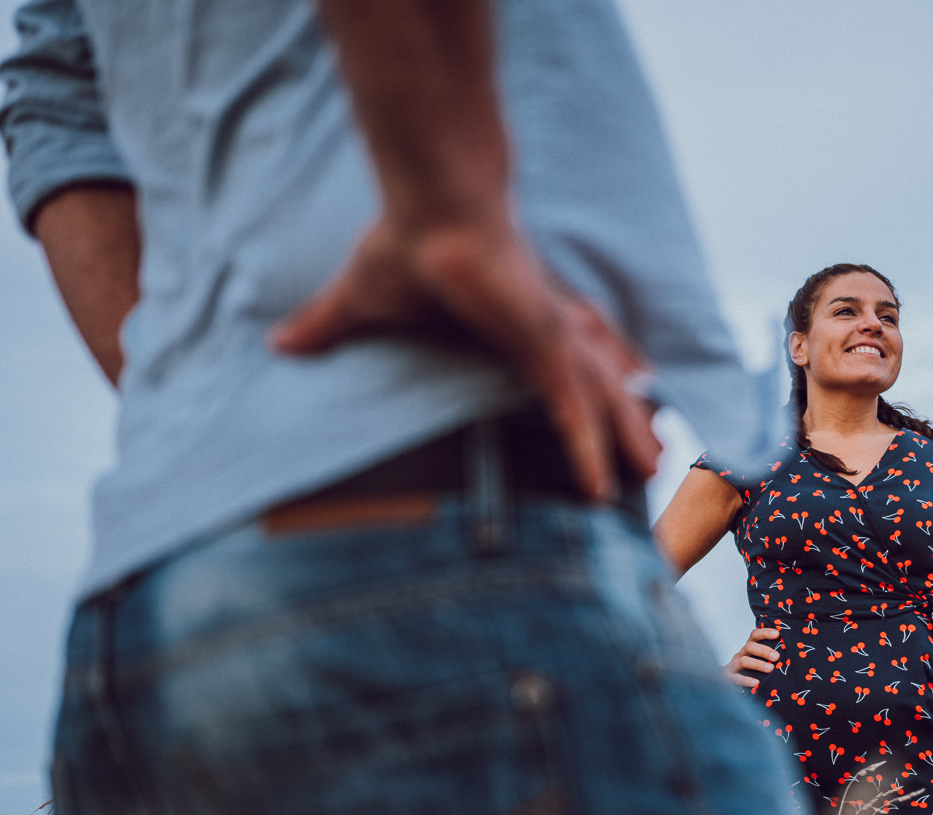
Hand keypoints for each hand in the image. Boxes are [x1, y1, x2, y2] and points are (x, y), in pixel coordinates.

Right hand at [269, 216, 660, 501]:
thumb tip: (279, 342)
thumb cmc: (406, 242)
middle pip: (602, 386)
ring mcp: (553, 338)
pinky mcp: (547, 344)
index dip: (590, 398)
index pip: (565, 370)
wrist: (431, 207)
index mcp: (518, 325)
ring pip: (604, 402)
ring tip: (653, 474)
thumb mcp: (364, 300)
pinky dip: (592, 450)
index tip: (607, 427)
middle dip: (628, 422)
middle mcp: (548, 332)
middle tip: (653, 461)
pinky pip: (577, 411)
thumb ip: (331, 326)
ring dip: (627, 440)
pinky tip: (602, 489)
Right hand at [725, 627, 779, 690]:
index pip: (755, 635)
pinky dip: (746, 680)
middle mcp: (741, 654)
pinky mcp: (729, 678)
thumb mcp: (757, 659)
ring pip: (743, 661)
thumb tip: (790, 652)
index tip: (777, 634)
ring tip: (770, 669)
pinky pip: (736, 678)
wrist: (727, 681)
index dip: (765, 633)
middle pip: (750, 646)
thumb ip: (769, 656)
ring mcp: (734, 666)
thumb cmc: (748, 669)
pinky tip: (756, 683)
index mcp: (749, 648)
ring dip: (757, 664)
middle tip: (777, 656)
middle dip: (764, 650)